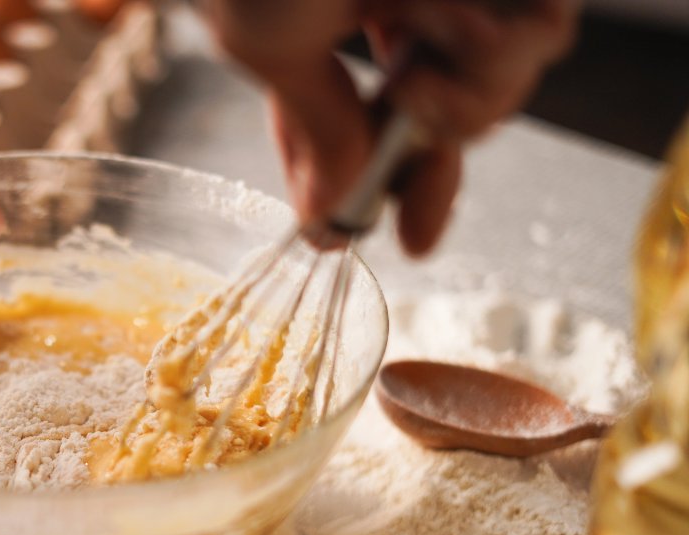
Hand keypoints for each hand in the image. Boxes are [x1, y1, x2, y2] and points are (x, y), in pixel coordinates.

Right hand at [205, 0, 577, 254]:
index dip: (403, 184)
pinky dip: (500, 50)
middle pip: (461, 112)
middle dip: (442, 131)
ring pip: (509, 84)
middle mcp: (409, 9)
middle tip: (403, 101)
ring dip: (470, 91)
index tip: (410, 239)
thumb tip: (325, 226)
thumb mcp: (269, 45)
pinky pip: (539, 38)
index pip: (385, 123)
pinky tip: (440, 21)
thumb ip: (314, 132)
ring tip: (414, 56)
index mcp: (344, 32)